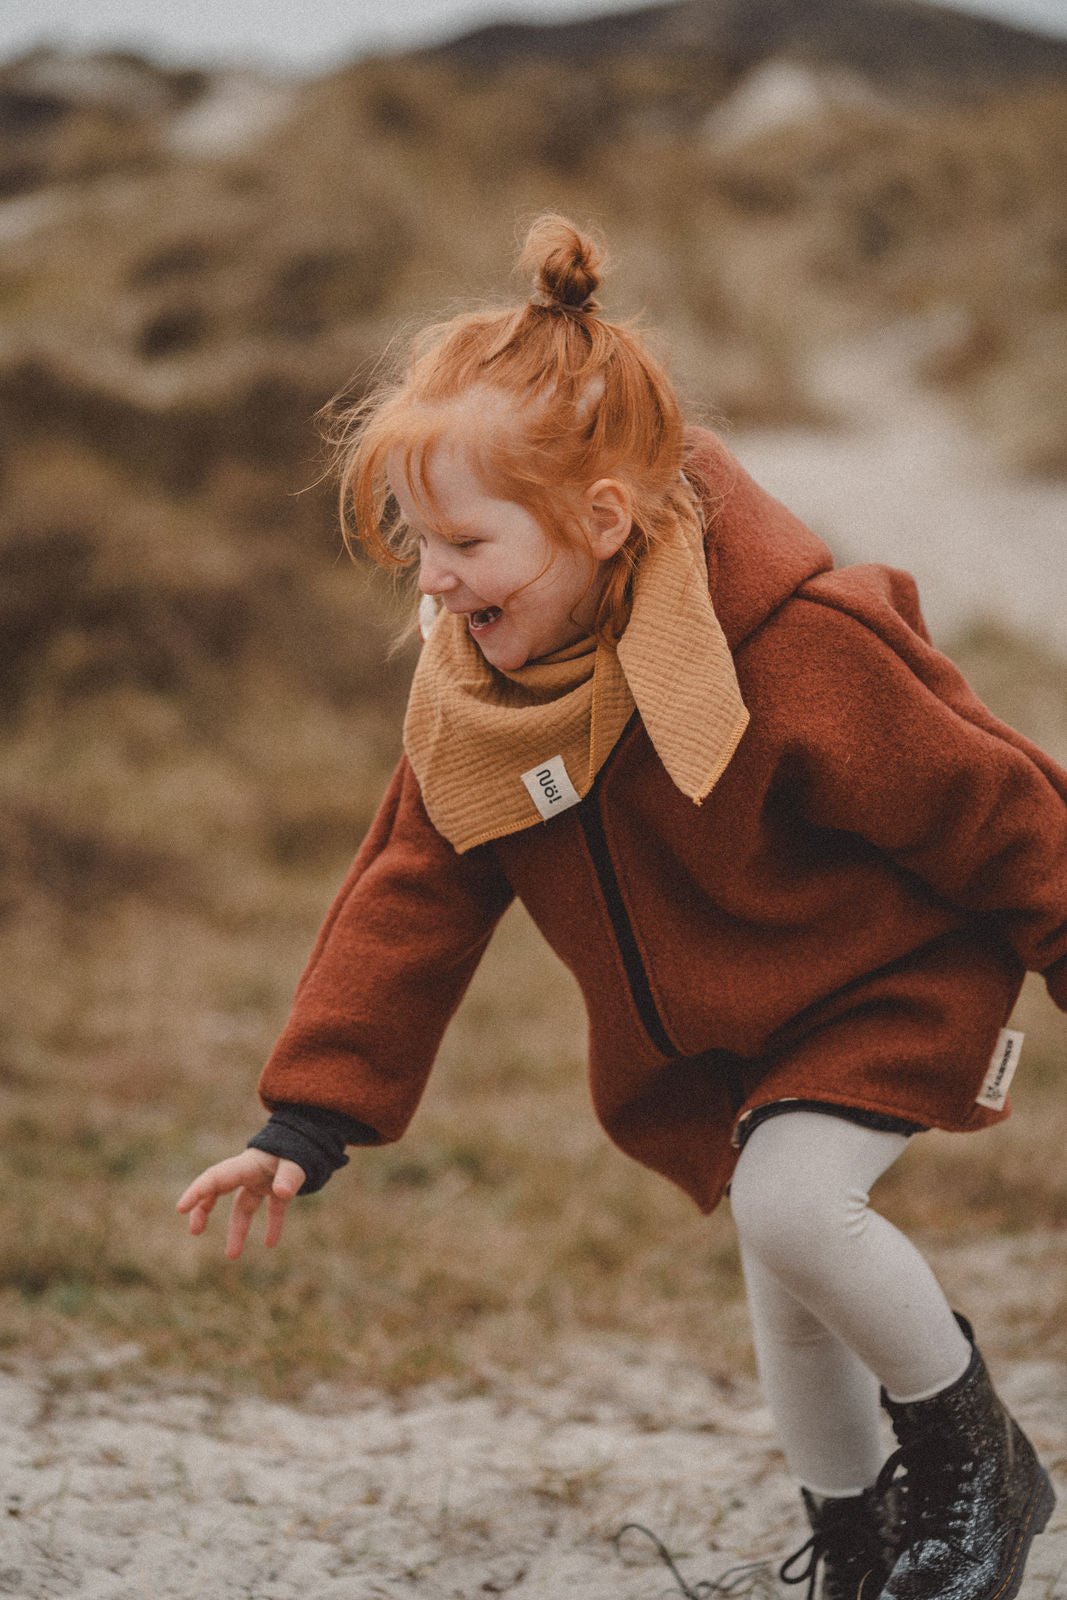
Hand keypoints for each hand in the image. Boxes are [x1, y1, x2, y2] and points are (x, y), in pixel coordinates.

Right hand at [176, 1149, 306, 1258]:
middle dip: (203, 1209)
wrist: (316, 1135)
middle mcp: (251, 1172)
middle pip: (219, 1190)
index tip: (180, 1208)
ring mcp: (263, 1180)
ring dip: (237, 1229)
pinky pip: (271, 1209)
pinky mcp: (278, 1188)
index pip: (216, 1178)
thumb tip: (281, 1193)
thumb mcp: (296, 1160)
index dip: (197, 1192)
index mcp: (248, 1164)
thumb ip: (289, 1176)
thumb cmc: (301, 1145)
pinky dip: (271, 1225)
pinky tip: (270, 1243)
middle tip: (194, 1231)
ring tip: (232, 1255)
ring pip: (242, 1206)